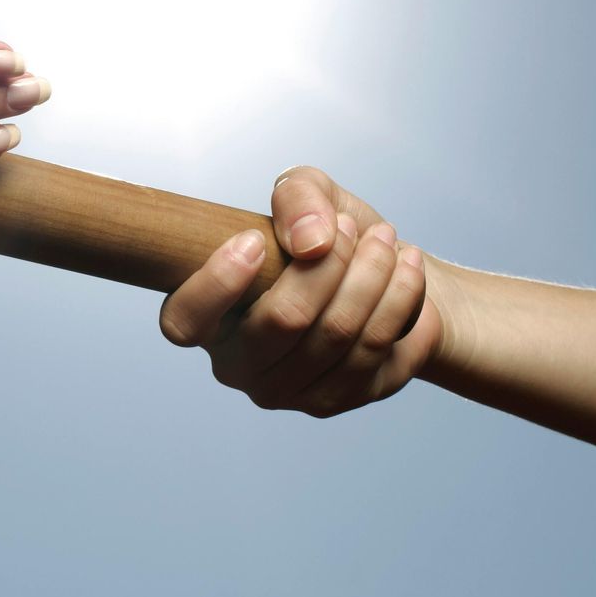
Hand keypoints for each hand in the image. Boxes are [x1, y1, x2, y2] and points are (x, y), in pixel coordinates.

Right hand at [158, 166, 440, 416]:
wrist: (379, 278)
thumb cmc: (321, 236)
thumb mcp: (305, 194)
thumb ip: (298, 197)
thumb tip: (312, 242)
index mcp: (205, 320)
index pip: (186, 320)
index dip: (217, 282)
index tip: (255, 239)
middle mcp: (237, 366)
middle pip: (286, 318)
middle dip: (334, 263)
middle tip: (355, 228)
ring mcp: (286, 393)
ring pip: (342, 336)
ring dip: (378, 279)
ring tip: (391, 244)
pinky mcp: (337, 402)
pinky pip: (381, 356)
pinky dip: (405, 308)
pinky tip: (409, 277)